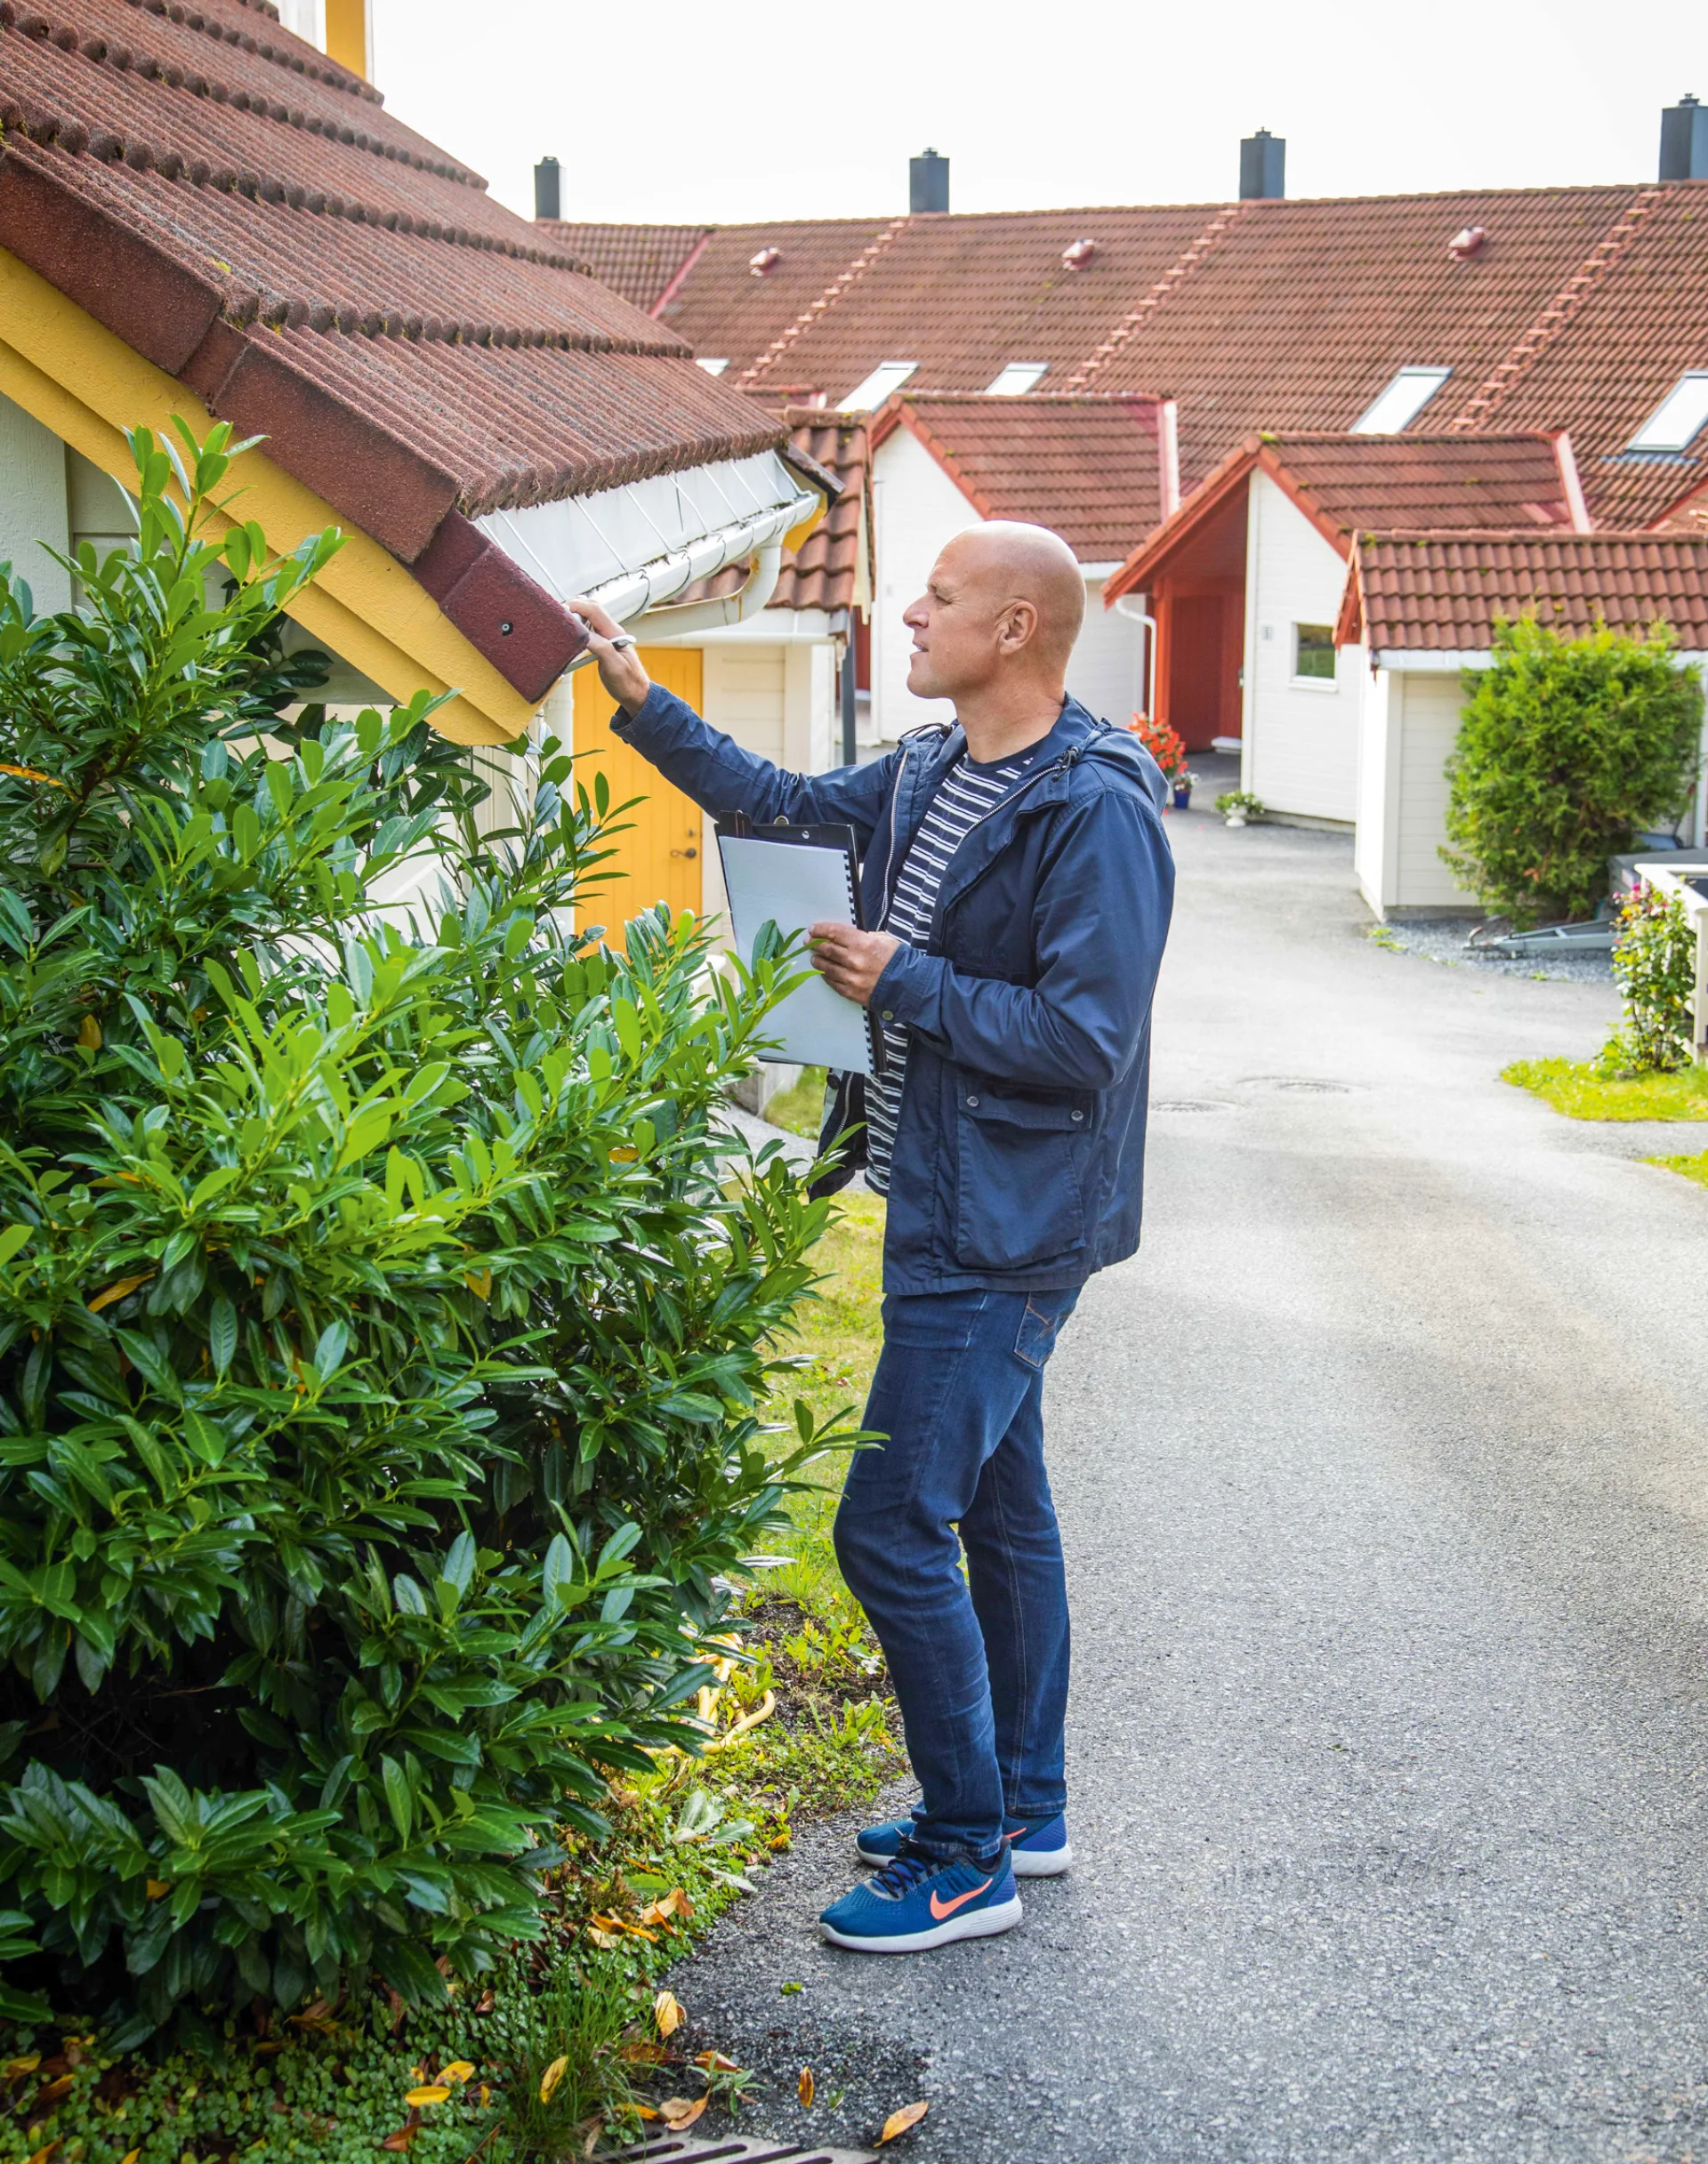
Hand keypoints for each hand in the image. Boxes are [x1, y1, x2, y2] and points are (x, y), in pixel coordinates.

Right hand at [565, 594, 650, 714]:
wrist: (636, 694)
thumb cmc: (629, 683)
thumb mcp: (615, 668)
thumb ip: (602, 648)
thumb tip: (585, 635)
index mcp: (615, 633)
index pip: (595, 610)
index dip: (578, 606)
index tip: (562, 609)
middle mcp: (611, 632)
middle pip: (592, 608)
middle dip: (575, 606)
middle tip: (559, 615)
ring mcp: (607, 637)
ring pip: (589, 617)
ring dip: (575, 615)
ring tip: (562, 622)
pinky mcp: (602, 644)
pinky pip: (588, 629)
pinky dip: (577, 627)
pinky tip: (570, 634)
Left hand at [809, 922, 900, 1005]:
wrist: (908, 986)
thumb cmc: (898, 960)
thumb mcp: (884, 939)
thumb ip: (865, 937)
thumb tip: (849, 937)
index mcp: (862, 943)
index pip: (834, 933)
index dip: (821, 930)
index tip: (813, 929)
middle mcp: (853, 959)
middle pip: (826, 949)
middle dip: (815, 944)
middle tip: (809, 942)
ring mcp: (851, 977)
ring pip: (826, 967)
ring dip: (818, 961)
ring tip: (814, 958)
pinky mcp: (851, 992)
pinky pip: (833, 983)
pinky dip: (826, 976)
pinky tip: (823, 972)